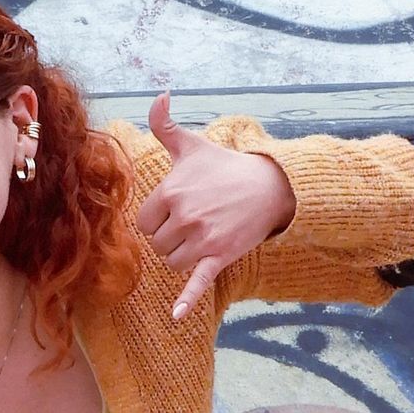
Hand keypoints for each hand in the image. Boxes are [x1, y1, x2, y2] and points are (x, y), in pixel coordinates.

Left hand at [137, 95, 295, 318]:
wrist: (269, 186)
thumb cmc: (225, 166)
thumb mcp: (192, 145)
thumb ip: (165, 124)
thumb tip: (158, 94)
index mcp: (170, 192)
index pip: (144, 223)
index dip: (159, 220)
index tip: (178, 210)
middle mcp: (184, 217)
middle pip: (157, 245)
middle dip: (171, 238)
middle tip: (195, 222)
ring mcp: (202, 239)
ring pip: (172, 263)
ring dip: (182, 257)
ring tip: (203, 237)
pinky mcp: (219, 257)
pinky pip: (197, 282)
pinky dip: (186, 300)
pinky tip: (177, 317)